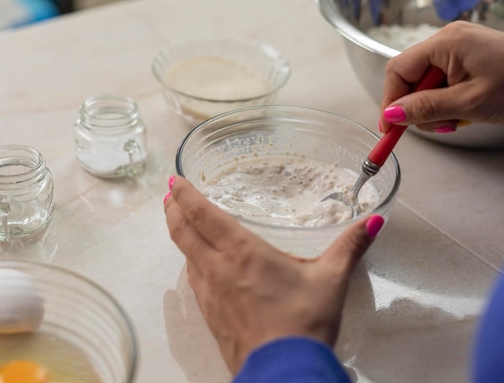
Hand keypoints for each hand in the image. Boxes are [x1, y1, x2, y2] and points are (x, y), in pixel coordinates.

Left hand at [163, 175, 383, 373]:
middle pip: (183, 231)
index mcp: (242, 252)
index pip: (202, 215)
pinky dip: (191, 261)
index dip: (184, 195)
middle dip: (172, 209)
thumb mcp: (330, 281)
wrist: (283, 372)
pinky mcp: (210, 315)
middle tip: (169, 195)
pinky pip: (193, 280)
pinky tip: (199, 264)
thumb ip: (349, 247)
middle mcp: (218, 268)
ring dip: (179, 234)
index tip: (173, 179)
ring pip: (184, 255)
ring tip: (181, 222)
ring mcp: (209, 294)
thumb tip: (374, 222)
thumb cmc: (303, 323)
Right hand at [379, 21, 503, 133]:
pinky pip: (441, 83)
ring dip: (433, 109)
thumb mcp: (469, 103)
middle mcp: (448, 41)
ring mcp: (458, 49)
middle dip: (417, 107)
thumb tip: (391, 114)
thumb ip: (426, 108)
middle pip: (410, 78)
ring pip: (425, 84)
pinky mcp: (466, 60)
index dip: (390, 100)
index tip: (390, 126)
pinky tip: (462, 112)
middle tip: (435, 127)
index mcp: (446, 43)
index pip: (398, 70)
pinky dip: (446, 102)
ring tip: (456, 121)